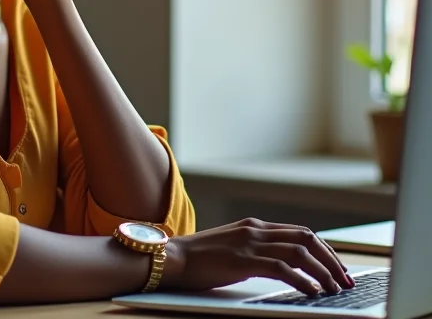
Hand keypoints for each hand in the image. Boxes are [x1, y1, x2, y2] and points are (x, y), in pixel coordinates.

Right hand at [161, 218, 355, 295]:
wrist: (172, 258)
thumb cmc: (199, 259)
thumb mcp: (231, 249)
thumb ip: (254, 251)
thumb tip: (281, 267)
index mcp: (254, 225)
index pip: (300, 232)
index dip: (324, 250)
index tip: (339, 269)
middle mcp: (255, 229)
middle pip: (306, 238)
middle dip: (331, 260)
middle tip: (346, 281)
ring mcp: (249, 243)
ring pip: (299, 252)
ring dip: (323, 272)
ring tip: (336, 290)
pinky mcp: (243, 260)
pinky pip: (282, 268)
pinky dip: (303, 280)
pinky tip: (313, 293)